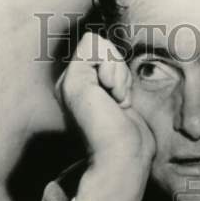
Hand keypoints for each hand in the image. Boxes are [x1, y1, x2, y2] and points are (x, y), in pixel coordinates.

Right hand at [55, 32, 154, 200]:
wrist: (124, 157)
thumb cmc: (131, 137)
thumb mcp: (125, 97)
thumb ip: (116, 75)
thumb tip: (116, 52)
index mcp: (82, 88)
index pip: (102, 50)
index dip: (121, 71)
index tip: (122, 102)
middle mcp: (70, 85)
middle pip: (100, 44)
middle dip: (119, 69)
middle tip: (119, 101)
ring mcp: (68, 83)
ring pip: (98, 43)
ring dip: (117, 72)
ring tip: (115, 102)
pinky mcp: (72, 82)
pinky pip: (96, 46)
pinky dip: (113, 69)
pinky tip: (112, 97)